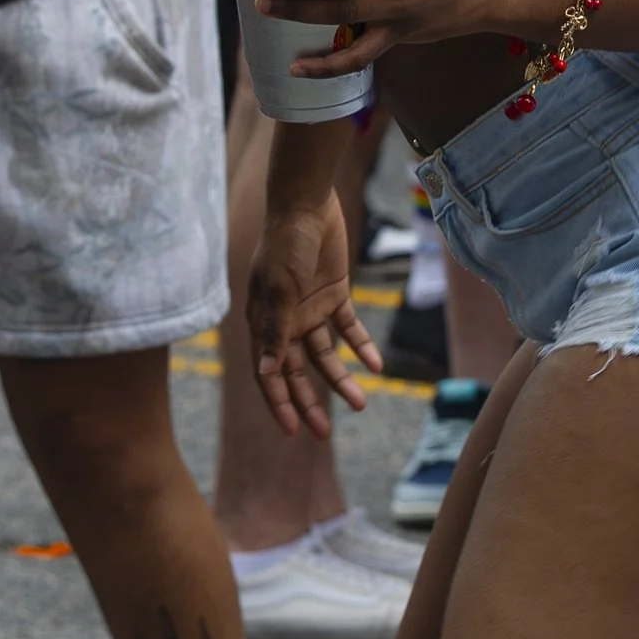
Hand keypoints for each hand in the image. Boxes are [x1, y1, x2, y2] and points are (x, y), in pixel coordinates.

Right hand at [247, 190, 382, 436]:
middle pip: (296, 372)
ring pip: (325, 356)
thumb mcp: (280, 289)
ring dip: (340, 379)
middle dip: (309, 402)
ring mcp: (310, 309)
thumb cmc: (286, 245)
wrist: (307, 205)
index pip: (268, 372)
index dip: (278, 403)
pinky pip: (349, 329)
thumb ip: (274, 331)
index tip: (293, 432)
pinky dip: (361, 346)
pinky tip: (375, 366)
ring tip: (360, 404)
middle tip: (324, 433)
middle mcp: (284, 321)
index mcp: (262, 323)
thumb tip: (265, 372)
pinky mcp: (334, 295)